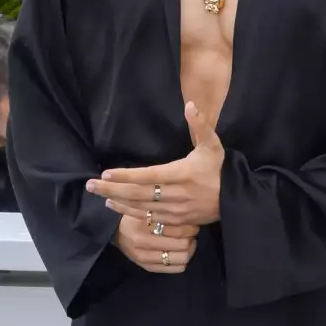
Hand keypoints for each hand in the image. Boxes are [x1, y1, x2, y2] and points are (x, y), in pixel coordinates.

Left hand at [87, 101, 223, 226]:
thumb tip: (190, 105)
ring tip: (99, 195)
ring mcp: (175, 210)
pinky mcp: (176, 221)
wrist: (235, 200)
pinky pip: (149, 219)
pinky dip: (130, 214)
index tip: (106, 173)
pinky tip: (116, 207)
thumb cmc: (219, 170)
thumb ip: (201, 125)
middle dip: (112, 189)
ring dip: (118, 202)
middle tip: (90, 185)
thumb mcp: (213, 145)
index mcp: (182, 174)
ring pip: (141, 208)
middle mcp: (176, 194)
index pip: (149, 175)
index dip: (126, 176)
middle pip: (139, 193)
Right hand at [114, 212, 198, 273]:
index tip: (191, 223)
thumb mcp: (146, 209)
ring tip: (187, 242)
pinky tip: (180, 253)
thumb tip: (188, 213)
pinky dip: (182, 261)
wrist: (116, 232)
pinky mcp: (149, 268)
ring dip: (189, 250)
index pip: (179, 230)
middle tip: (191, 232)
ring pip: (182, 259)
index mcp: (144, 227)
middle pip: (183, 245)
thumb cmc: (135, 216)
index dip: (190, 226)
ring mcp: (146, 259)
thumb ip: (164, 211)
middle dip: (190, 238)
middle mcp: (143, 245)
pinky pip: (176, 269)